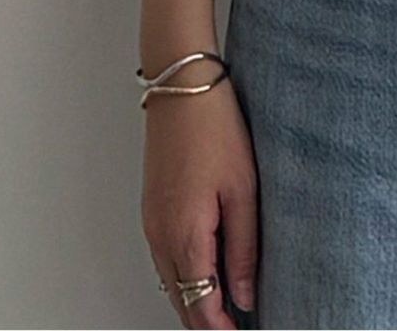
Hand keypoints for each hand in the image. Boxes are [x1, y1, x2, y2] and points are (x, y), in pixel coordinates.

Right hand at [141, 74, 257, 327]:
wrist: (183, 88)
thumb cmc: (216, 129)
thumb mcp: (243, 190)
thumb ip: (244, 248)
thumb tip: (244, 296)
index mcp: (185, 235)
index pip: (202, 306)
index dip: (222, 329)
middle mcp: (160, 235)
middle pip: (181, 302)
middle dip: (207, 322)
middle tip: (236, 327)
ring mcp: (151, 223)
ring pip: (170, 283)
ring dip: (195, 301)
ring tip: (228, 310)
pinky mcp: (152, 209)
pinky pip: (165, 259)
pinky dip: (184, 277)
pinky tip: (206, 274)